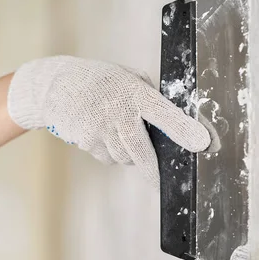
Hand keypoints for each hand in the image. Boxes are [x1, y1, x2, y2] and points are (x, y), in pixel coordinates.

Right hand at [7, 56, 217, 185]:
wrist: (54, 86)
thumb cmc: (97, 80)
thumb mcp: (127, 76)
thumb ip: (148, 95)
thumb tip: (171, 120)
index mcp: (135, 92)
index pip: (165, 113)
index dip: (185, 129)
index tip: (203, 144)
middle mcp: (119, 112)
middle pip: (142, 151)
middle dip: (153, 170)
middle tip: (159, 183)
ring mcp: (101, 129)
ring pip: (124, 157)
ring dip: (128, 154)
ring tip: (116, 132)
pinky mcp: (86, 141)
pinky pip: (107, 157)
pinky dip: (109, 152)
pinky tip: (101, 133)